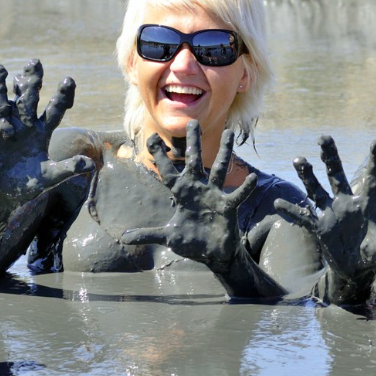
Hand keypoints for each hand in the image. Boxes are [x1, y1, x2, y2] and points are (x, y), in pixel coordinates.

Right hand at [0, 59, 93, 201]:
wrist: (7, 195)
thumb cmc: (31, 185)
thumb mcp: (50, 177)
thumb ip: (68, 168)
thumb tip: (91, 164)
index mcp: (43, 132)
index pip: (55, 110)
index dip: (62, 96)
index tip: (69, 79)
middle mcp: (25, 126)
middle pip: (29, 99)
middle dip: (32, 82)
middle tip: (35, 62)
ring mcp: (5, 129)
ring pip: (3, 103)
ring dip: (0, 86)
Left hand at [120, 121, 255, 272]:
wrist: (213, 254)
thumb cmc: (192, 242)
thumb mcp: (168, 236)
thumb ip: (148, 234)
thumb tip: (123, 237)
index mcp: (182, 193)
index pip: (168, 171)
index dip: (160, 156)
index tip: (152, 139)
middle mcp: (198, 189)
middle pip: (195, 161)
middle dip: (194, 142)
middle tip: (193, 122)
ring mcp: (214, 195)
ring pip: (220, 169)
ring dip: (225, 152)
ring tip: (229, 133)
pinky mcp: (228, 207)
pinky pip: (237, 195)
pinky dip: (245, 188)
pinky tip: (251, 178)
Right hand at [274, 136, 375, 302]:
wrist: (355, 267)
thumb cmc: (373, 253)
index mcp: (366, 204)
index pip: (372, 179)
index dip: (374, 162)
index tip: (375, 142)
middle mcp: (346, 203)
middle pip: (337, 175)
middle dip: (331, 157)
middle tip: (323, 137)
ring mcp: (331, 212)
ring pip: (317, 189)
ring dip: (307, 175)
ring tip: (299, 159)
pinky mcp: (319, 226)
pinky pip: (303, 217)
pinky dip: (292, 211)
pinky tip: (278, 204)